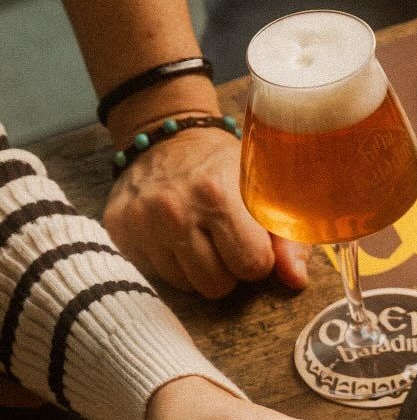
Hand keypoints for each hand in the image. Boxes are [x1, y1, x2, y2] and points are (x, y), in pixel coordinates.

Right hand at [105, 125, 308, 299]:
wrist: (168, 133)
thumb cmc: (224, 166)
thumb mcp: (265, 188)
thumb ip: (289, 238)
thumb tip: (295, 281)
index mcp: (216, 194)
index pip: (252, 266)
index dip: (257, 258)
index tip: (250, 237)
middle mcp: (173, 209)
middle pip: (217, 286)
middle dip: (227, 269)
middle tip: (222, 238)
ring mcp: (141, 221)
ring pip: (186, 287)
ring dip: (197, 267)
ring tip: (196, 233)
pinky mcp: (118, 230)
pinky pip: (156, 276)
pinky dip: (169, 262)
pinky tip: (171, 234)